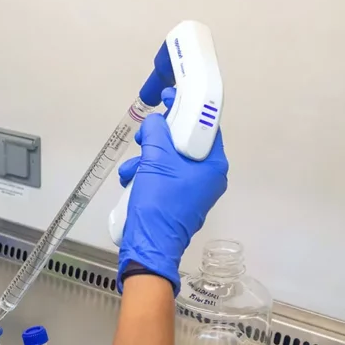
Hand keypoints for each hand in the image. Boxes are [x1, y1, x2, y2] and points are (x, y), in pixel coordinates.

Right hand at [115, 86, 229, 290]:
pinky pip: (163, 176)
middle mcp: (208, 178)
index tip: (170, 98)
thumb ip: (156, 131)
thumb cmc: (159, 203)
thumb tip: (155, 121)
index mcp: (213, 166)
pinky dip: (146, 173)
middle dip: (159, 137)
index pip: (205, 126)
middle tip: (145, 134)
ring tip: (133, 165)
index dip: (185, 110)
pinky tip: (132, 179)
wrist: (149, 245)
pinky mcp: (177, 200)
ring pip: (169, 159)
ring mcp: (193, 191)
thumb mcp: (155, 159)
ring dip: (147, 157)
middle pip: (184, 142)